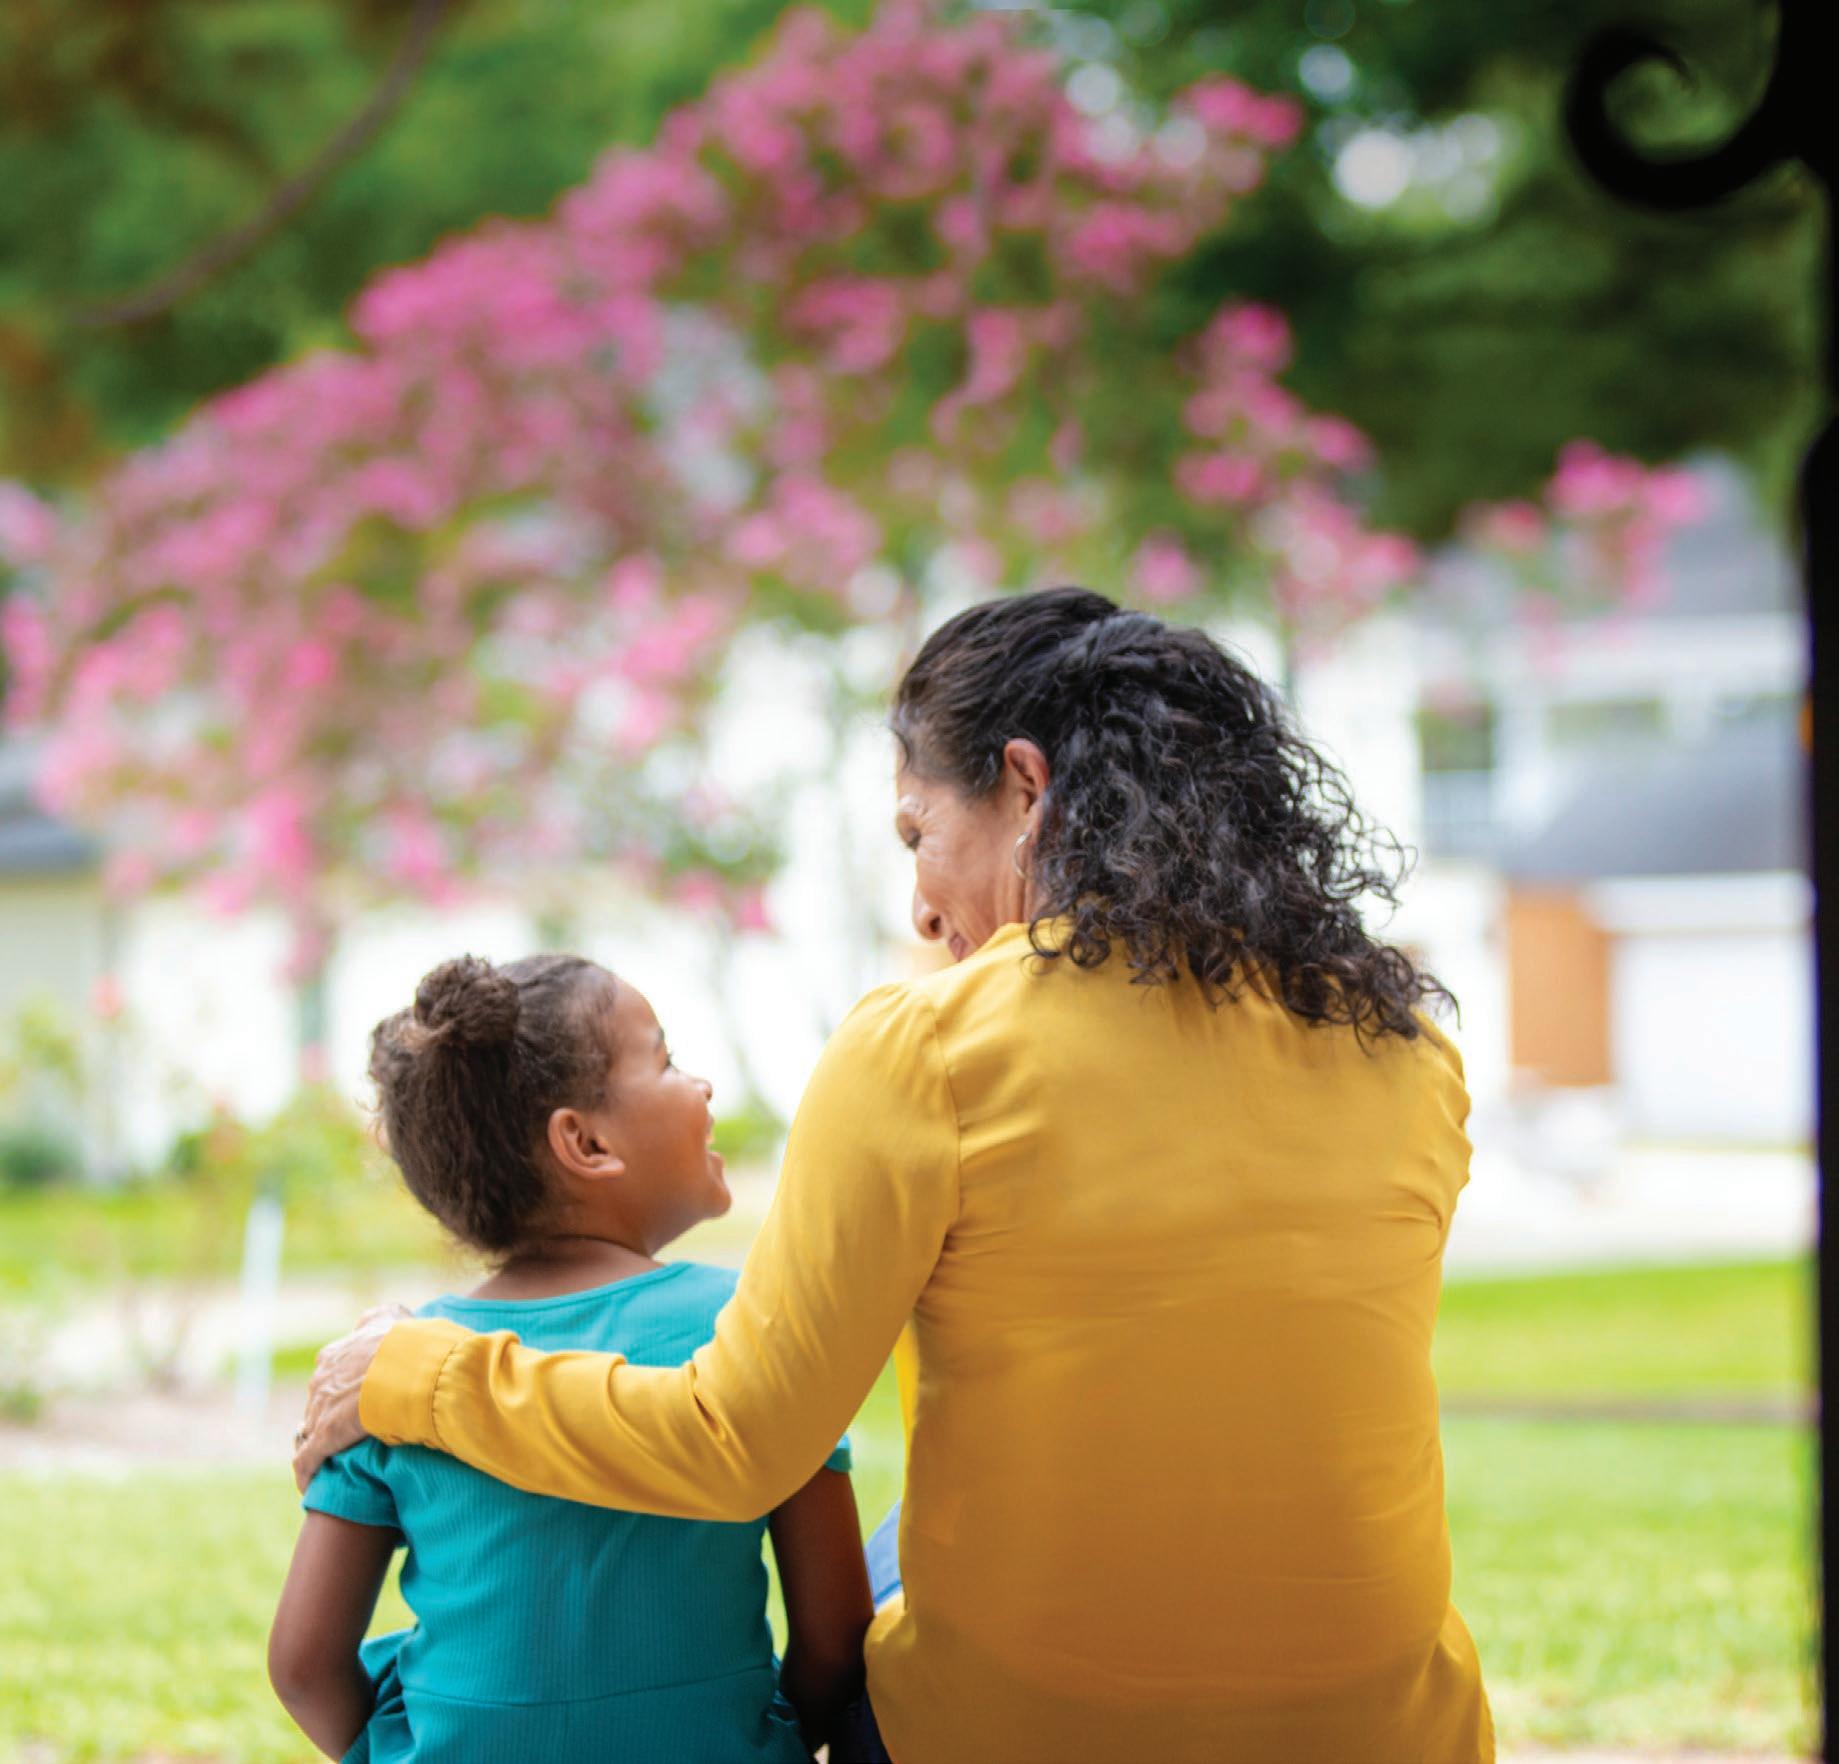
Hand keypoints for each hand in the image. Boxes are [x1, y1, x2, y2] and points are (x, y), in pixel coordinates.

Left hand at [292, 1304, 412, 1491]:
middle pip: (318, 1403)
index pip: (330, 1374)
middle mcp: (321, 1379)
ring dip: (319, 1446)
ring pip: (310, 1431)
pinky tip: (310, 1486)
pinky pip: (306, 1461)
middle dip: (329, 1417)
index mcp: (336, 1354)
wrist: (409, 1369)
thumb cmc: (408, 1345)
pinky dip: (307, 1473)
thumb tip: (378, 1316)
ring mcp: (319, 1409)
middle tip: (350, 1433)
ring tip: (333, 1461)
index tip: (355, 1400)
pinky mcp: (323, 1438)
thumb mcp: (394, 1317)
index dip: (342, 1389)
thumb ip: (381, 1316)